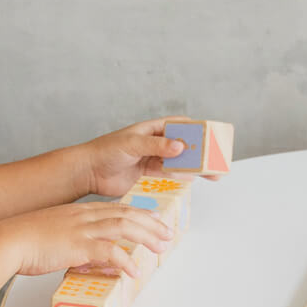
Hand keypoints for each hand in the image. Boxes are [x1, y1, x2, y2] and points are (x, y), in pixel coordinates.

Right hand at [1, 201, 174, 278]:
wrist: (7, 241)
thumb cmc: (22, 242)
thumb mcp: (51, 237)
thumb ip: (70, 245)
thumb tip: (82, 259)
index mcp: (79, 213)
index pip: (117, 208)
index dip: (139, 214)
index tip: (153, 220)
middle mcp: (85, 217)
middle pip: (127, 214)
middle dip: (151, 224)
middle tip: (167, 234)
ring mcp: (82, 230)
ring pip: (125, 228)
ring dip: (147, 237)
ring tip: (161, 248)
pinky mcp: (77, 246)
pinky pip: (110, 252)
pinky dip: (125, 261)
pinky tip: (135, 271)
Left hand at [83, 117, 220, 197]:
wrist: (89, 171)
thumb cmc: (107, 150)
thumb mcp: (133, 143)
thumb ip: (156, 145)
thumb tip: (180, 147)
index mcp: (154, 129)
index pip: (181, 126)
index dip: (197, 130)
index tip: (213, 136)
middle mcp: (156, 144)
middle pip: (184, 146)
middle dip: (201, 153)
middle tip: (217, 160)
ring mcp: (153, 161)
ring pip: (179, 163)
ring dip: (194, 168)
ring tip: (211, 175)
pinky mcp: (148, 177)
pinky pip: (168, 177)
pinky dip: (180, 179)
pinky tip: (193, 181)